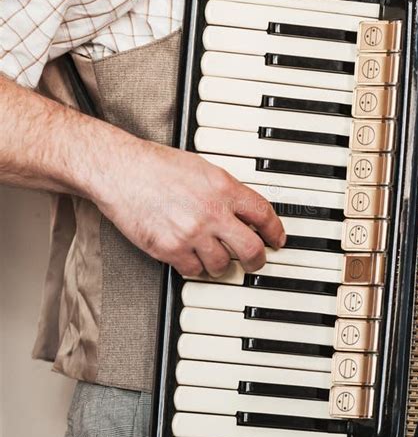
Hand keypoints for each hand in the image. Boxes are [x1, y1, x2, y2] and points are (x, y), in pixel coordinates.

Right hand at [96, 140, 285, 276]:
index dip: (275, 231)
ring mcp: (192, 233)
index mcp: (223, 187)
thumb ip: (224, 189)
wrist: (121, 172)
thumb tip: (242, 208)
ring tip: (214, 257)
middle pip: (251, 249)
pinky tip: (190, 257)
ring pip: (222, 265)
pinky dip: (194, 268)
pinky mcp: (170, 249)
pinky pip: (193, 271)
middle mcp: (211, 212)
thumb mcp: (201, 168)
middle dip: (257, 260)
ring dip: (221, 264)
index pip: (263, 214)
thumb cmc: (155, 166)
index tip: (277, 239)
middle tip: (255, 262)